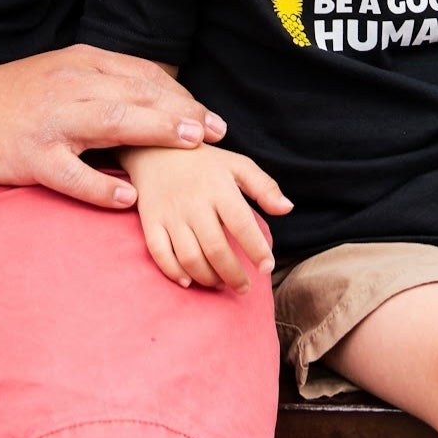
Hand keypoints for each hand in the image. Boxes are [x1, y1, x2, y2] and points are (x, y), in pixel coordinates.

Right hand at [0, 44, 227, 205]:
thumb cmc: (7, 98)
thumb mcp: (57, 73)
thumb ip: (100, 81)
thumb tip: (150, 97)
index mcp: (78, 63)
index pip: (142, 75)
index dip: (180, 95)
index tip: (209, 117)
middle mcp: (68, 85)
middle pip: (137, 94)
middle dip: (181, 112)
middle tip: (215, 132)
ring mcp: (49, 121)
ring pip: (112, 122)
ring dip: (156, 132)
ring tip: (190, 147)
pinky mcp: (30, 156)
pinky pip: (72, 174)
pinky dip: (102, 186)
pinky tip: (129, 198)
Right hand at [124, 144, 292, 292]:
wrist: (156, 148)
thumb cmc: (204, 162)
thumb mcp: (238, 165)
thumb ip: (264, 187)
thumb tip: (287, 209)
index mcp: (219, 188)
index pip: (242, 224)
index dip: (257, 250)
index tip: (267, 267)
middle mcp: (194, 203)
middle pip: (216, 249)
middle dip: (234, 275)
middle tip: (245, 288)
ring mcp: (170, 214)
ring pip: (189, 257)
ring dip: (208, 278)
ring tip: (221, 283)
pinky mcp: (150, 221)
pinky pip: (160, 254)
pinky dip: (173, 272)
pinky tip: (188, 281)